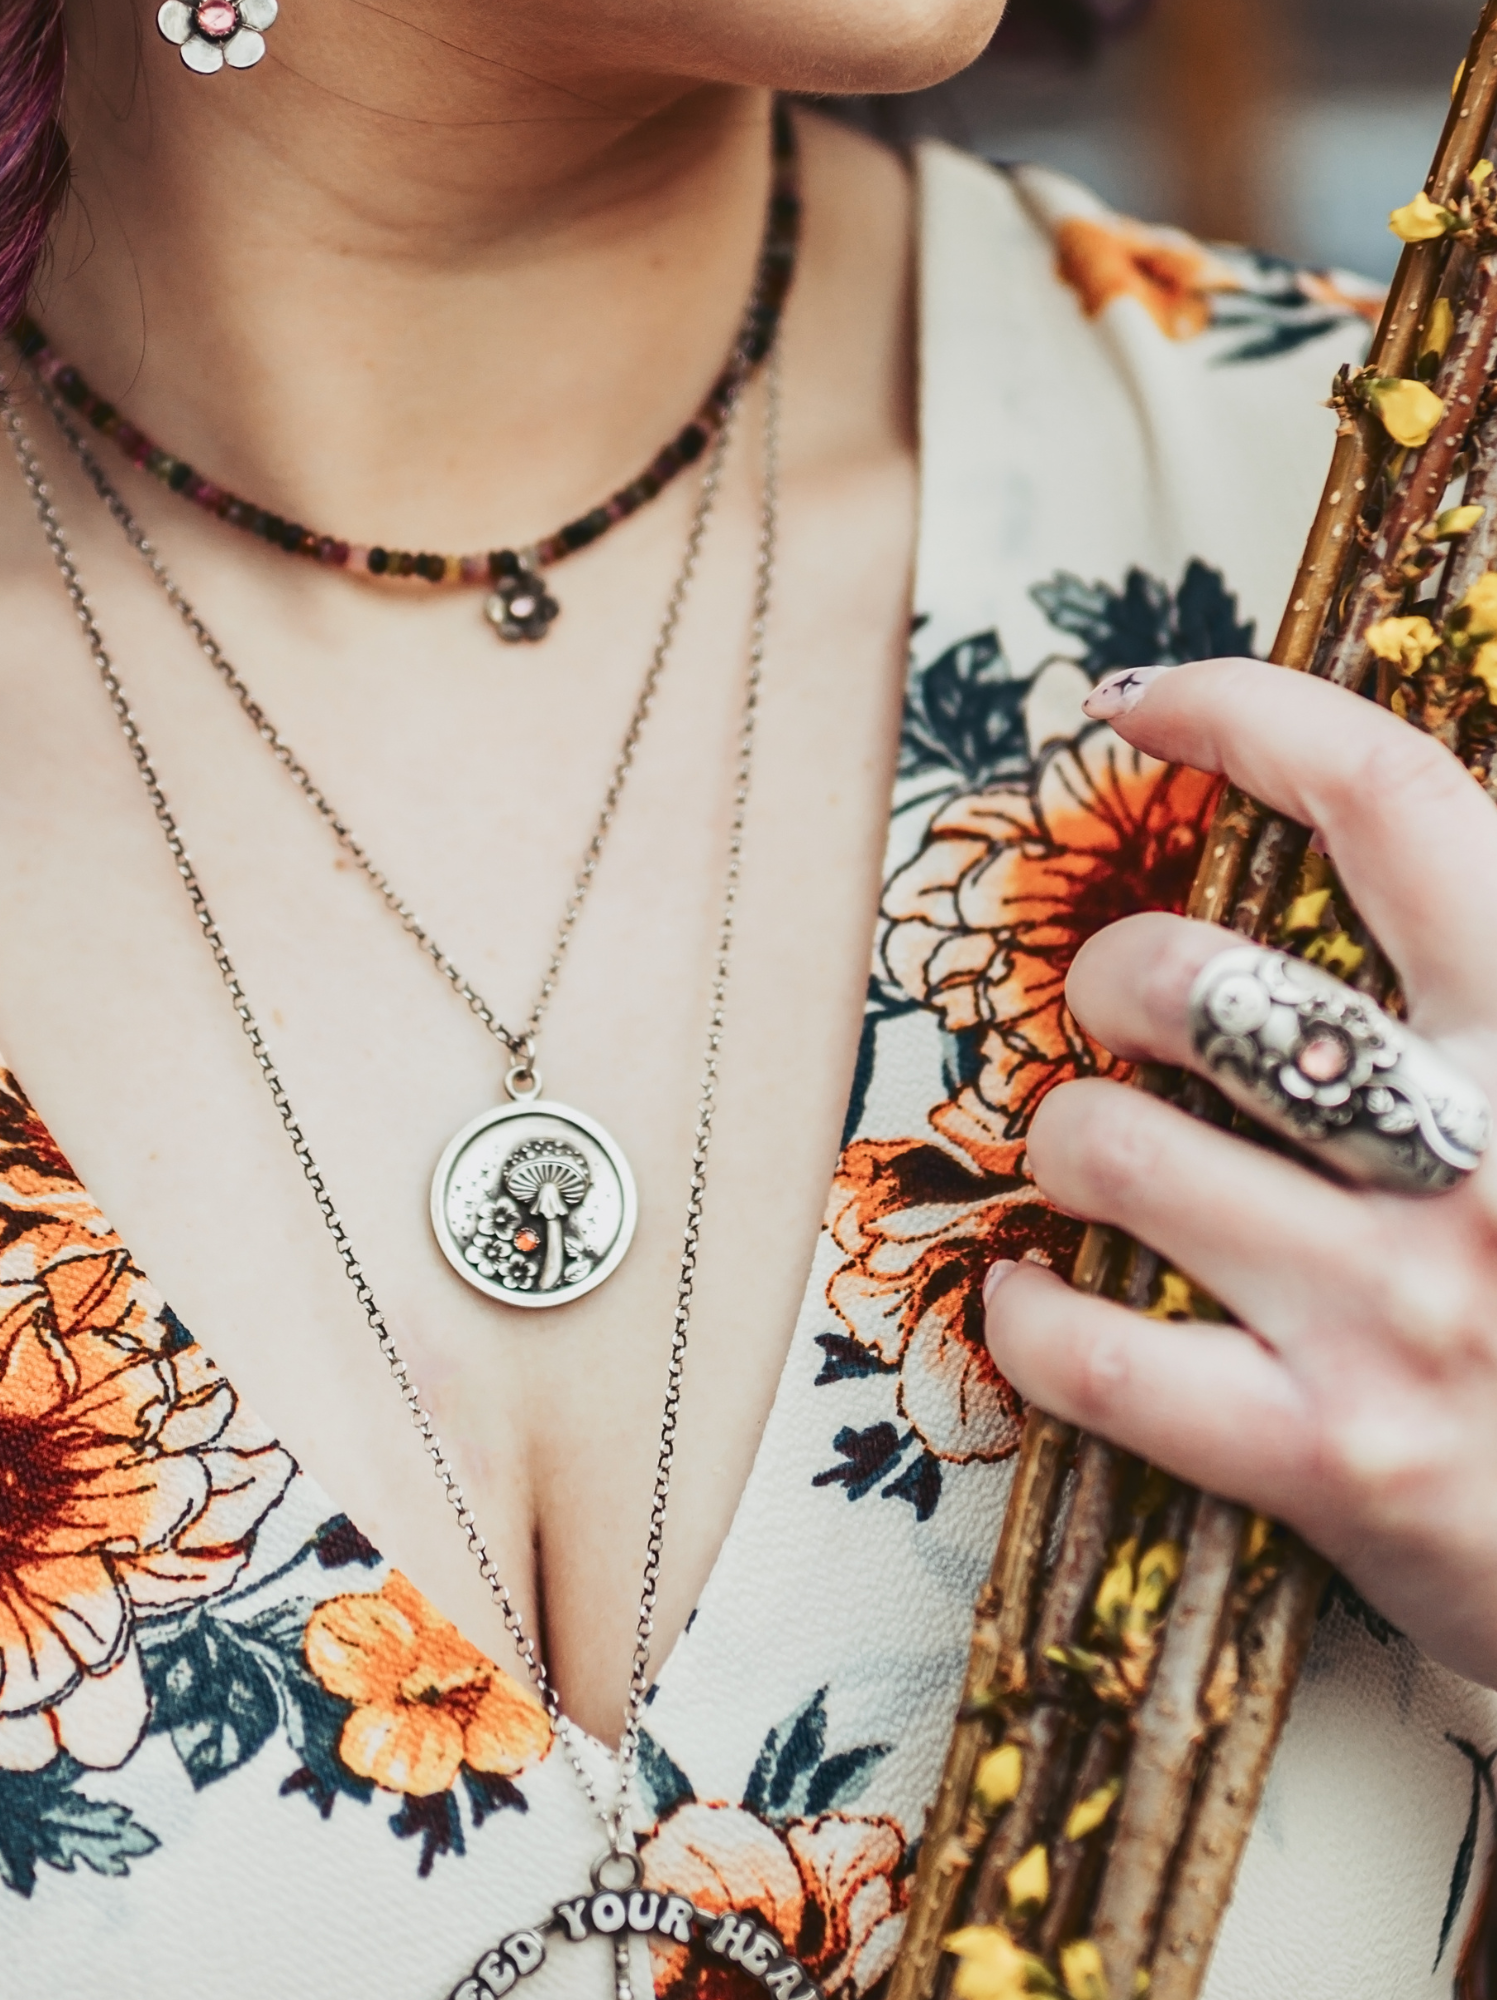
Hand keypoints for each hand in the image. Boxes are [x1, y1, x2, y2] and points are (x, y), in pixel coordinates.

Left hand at [984, 656, 1496, 1689]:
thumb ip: (1479, 980)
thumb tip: (1384, 851)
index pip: (1395, 802)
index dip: (1247, 715)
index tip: (1142, 706)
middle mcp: (1489, 1156)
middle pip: (1199, 982)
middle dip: (1110, 974)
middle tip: (1115, 1011)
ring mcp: (1406, 1313)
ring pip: (1112, 1148)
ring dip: (1062, 1136)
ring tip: (1091, 1157)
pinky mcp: (1338, 1459)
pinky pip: (1093, 1355)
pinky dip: (1028, 1314)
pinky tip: (1042, 1299)